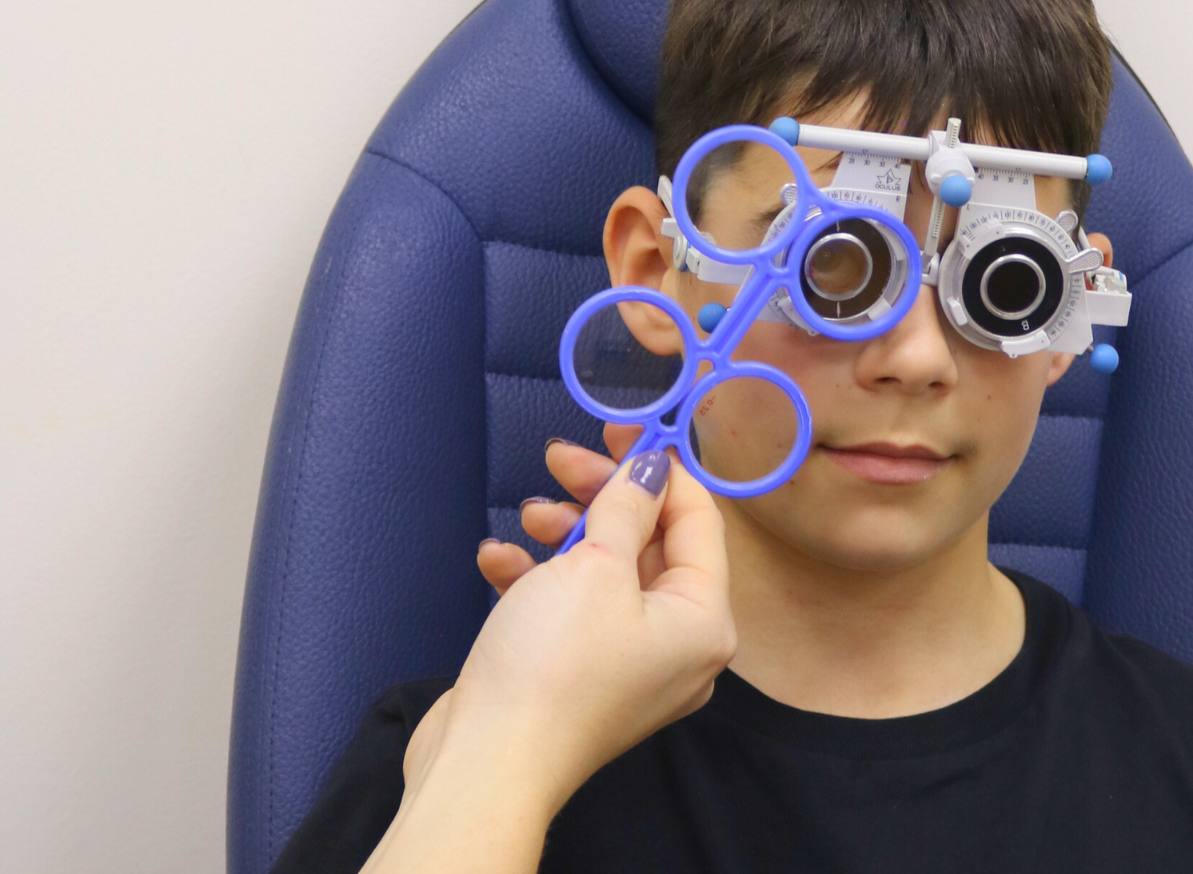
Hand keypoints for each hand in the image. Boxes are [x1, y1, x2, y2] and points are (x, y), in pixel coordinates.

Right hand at [369, 433, 733, 873]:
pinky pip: (569, 610)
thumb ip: (627, 506)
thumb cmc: (553, 667)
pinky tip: (498, 561)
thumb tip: (650, 464)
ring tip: (528, 517)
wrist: (486, 765)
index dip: (664, 468)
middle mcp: (679, 646)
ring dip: (566, 535)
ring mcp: (629, 665)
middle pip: (652, 543)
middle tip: (561, 458)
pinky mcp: (580, 676)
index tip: (624, 428)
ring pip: (607, 573)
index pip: (700, 521)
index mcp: (706, 621)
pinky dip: (536, 580)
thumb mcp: (596, 567)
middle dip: (604, 497)